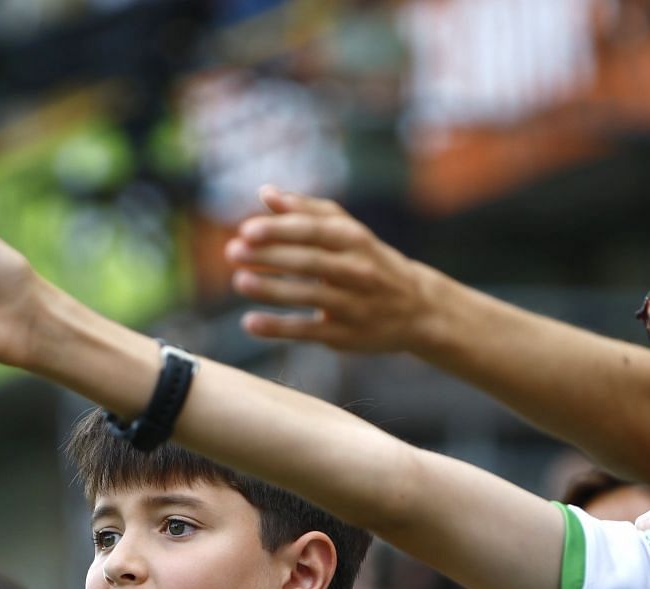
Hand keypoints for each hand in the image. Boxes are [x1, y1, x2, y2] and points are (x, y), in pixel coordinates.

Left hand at [228, 187, 436, 353]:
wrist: (417, 307)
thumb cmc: (369, 261)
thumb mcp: (347, 232)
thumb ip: (307, 211)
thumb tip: (266, 193)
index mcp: (354, 239)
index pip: (314, 231)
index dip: (280, 230)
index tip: (246, 229)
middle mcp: (357, 270)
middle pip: (310, 261)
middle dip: (270, 256)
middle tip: (232, 252)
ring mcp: (353, 304)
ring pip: (309, 296)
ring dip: (272, 289)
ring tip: (239, 281)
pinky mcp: (345, 335)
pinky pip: (309, 331)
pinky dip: (279, 327)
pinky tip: (250, 322)